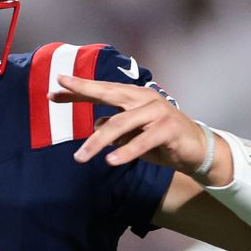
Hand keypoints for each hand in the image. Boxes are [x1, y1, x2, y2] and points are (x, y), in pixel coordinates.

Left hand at [55, 75, 230, 184]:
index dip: (78, 90)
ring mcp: (157, 111)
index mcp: (134, 97)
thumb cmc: (162, 141)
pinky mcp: (168, 128)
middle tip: (59, 91)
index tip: (53, 90)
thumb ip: (115, 130)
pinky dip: (126, 151)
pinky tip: (111, 160)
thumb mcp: (133, 136)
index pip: (102, 91)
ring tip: (81, 157)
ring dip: (98, 141)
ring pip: (121, 123)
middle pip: (108, 93)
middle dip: (82, 91)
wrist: (196, 151)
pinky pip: (142, 141)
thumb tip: (95, 127)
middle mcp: (144, 99)